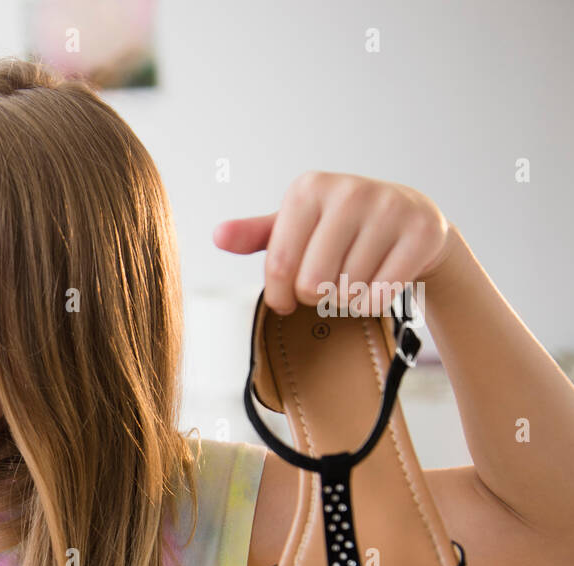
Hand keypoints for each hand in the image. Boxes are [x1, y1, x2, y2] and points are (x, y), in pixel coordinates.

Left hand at [212, 171, 453, 316]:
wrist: (413, 220)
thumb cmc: (341, 228)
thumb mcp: (297, 226)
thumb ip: (256, 235)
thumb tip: (218, 236)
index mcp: (309, 189)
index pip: (278, 266)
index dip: (279, 295)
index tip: (286, 299)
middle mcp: (349, 191)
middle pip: (312, 283)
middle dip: (315, 296)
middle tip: (327, 284)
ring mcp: (389, 209)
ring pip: (346, 292)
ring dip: (345, 298)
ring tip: (355, 277)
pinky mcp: (421, 232)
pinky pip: (380, 295)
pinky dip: (374, 301)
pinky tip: (378, 281)